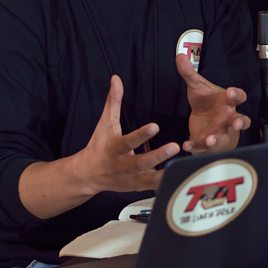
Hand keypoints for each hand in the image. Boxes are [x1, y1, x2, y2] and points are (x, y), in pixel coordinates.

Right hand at [77, 75, 179, 193]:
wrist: (87, 174)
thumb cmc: (99, 145)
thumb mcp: (105, 123)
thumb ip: (114, 102)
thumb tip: (116, 79)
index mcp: (114, 149)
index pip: (128, 141)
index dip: (141, 135)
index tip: (155, 126)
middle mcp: (121, 166)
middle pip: (140, 163)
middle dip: (157, 156)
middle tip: (174, 146)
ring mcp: (128, 179)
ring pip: (147, 178)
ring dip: (164, 173)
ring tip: (180, 166)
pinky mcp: (135, 188)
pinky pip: (151, 187)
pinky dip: (163, 184)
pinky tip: (178, 178)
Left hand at [176, 52, 250, 153]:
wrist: (204, 122)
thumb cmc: (206, 103)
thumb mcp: (197, 86)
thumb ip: (189, 73)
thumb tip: (180, 55)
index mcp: (227, 102)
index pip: (238, 97)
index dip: (237, 95)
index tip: (232, 92)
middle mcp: (227, 118)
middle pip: (240, 120)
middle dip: (240, 122)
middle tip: (237, 123)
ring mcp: (219, 132)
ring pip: (224, 137)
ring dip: (218, 139)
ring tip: (211, 139)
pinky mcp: (207, 143)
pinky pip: (203, 147)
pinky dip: (196, 147)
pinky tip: (187, 145)